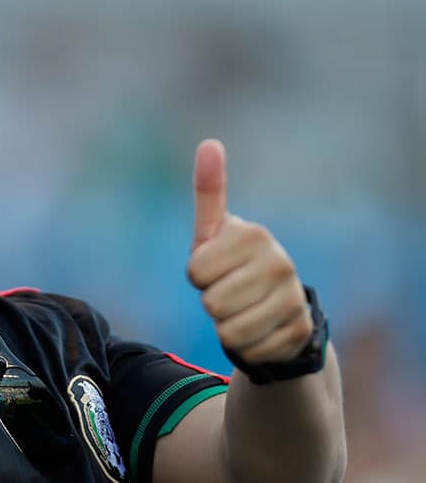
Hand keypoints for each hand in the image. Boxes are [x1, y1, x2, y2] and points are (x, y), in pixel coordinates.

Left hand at [187, 139, 312, 364]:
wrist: (274, 308)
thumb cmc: (232, 264)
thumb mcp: (214, 231)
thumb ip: (209, 190)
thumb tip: (210, 143)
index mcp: (253, 234)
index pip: (195, 272)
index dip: (197, 275)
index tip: (214, 267)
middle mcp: (280, 263)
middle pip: (211, 304)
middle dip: (211, 303)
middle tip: (229, 291)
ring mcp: (293, 298)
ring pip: (229, 332)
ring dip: (226, 328)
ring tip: (242, 311)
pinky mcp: (299, 332)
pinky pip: (249, 352)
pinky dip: (246, 348)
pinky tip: (258, 331)